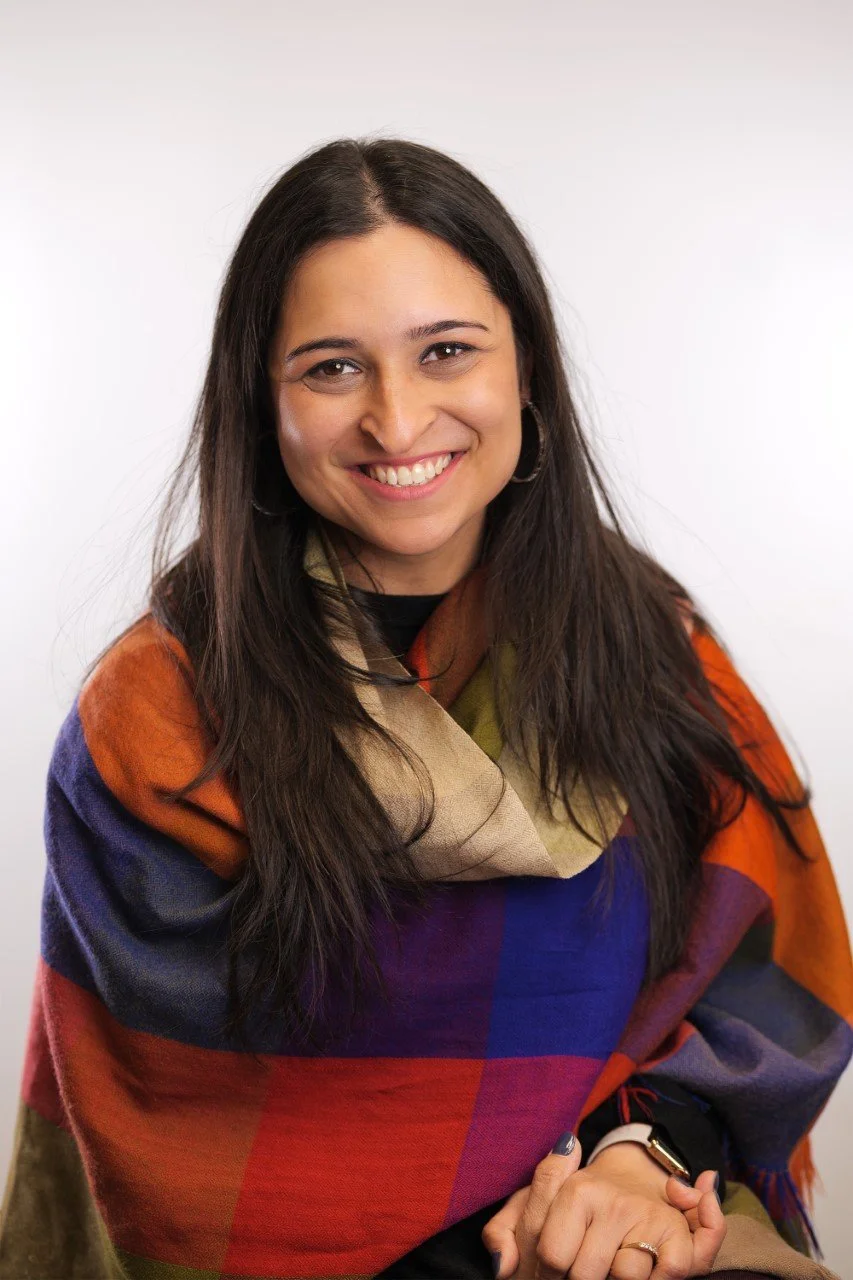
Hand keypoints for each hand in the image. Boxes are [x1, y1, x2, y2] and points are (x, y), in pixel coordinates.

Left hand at [481, 1139, 725, 1278]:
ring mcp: (644, 1216)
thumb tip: (501, 1265)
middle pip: (583, 1274)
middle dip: (575, 1279)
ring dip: (613, 1277)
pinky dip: (652, 1279)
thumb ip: (504, 1233)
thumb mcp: (530, 1210)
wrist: (632, 1182)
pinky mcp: (676, 1236)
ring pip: (622, 1278)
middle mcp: (612, 1199)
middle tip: (576, 1269)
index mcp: (575, 1189)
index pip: (550, 1255)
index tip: (549, 1270)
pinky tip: (638, 1269)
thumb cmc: (571, 1208)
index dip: (544, 1272)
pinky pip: (665, 1273)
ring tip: (607, 1267)